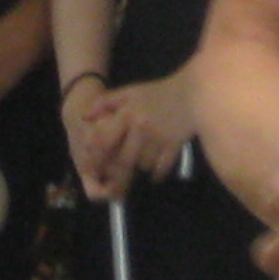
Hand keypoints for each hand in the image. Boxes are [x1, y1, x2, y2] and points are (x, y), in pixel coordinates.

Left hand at [70, 74, 195, 201]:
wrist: (194, 91)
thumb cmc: (159, 92)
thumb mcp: (130, 92)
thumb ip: (105, 102)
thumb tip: (84, 118)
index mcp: (127, 114)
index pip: (104, 142)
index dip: (96, 159)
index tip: (93, 170)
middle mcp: (140, 128)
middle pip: (123, 161)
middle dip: (117, 177)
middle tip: (113, 188)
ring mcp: (158, 138)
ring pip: (142, 165)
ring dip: (139, 171)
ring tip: (137, 172)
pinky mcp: (174, 145)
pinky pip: (161, 168)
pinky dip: (156, 174)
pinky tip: (154, 175)